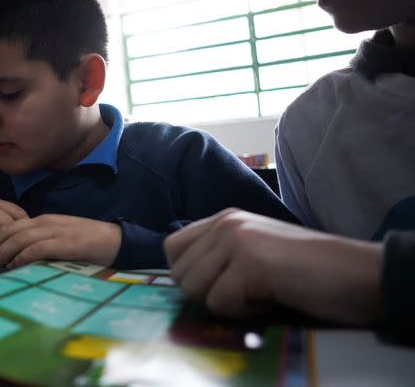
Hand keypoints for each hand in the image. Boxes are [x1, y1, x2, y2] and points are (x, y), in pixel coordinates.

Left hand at [0, 214, 121, 273]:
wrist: (118, 241)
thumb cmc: (90, 244)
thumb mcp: (62, 240)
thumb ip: (43, 245)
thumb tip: (21, 260)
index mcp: (44, 221)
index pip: (11, 227)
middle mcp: (46, 223)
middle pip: (9, 231)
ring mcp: (55, 232)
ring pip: (19, 239)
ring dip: (1, 254)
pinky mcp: (64, 244)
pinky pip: (37, 248)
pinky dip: (21, 257)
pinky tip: (12, 267)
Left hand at [164, 208, 382, 324]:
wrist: (359, 273)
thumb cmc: (308, 270)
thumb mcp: (255, 251)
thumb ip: (219, 256)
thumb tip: (182, 280)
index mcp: (224, 218)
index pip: (172, 247)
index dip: (188, 275)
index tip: (219, 286)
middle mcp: (226, 223)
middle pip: (179, 273)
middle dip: (206, 294)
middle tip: (244, 292)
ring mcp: (237, 240)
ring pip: (194, 289)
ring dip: (224, 303)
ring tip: (259, 293)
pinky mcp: (251, 264)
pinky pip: (220, 303)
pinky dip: (243, 312)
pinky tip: (270, 299)